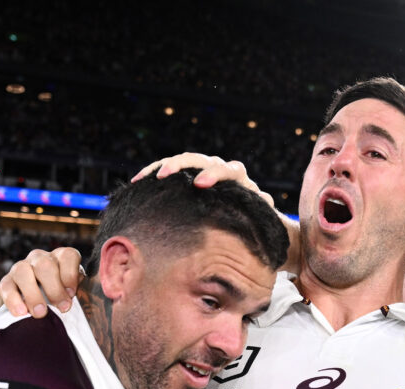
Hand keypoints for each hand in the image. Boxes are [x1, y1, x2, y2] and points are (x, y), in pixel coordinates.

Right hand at [0, 247, 82, 317]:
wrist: (38, 309)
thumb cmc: (62, 299)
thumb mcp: (73, 294)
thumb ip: (76, 292)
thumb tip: (73, 298)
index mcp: (60, 258)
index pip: (68, 256)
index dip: (70, 275)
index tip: (72, 294)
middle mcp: (40, 258)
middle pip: (45, 265)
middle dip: (55, 289)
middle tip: (62, 309)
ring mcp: (21, 267)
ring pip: (23, 272)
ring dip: (33, 294)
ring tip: (40, 313)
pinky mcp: (7, 281)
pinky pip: (6, 287)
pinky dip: (13, 300)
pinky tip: (21, 313)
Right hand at [131, 153, 272, 208]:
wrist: (247, 210)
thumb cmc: (254, 214)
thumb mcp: (260, 212)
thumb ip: (262, 206)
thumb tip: (266, 201)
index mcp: (237, 175)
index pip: (226, 169)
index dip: (213, 174)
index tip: (200, 184)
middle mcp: (217, 167)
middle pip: (197, 159)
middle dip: (179, 165)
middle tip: (163, 175)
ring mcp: (201, 169)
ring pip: (180, 161)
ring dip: (160, 167)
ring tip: (141, 178)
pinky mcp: (188, 176)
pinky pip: (169, 170)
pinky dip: (154, 173)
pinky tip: (137, 182)